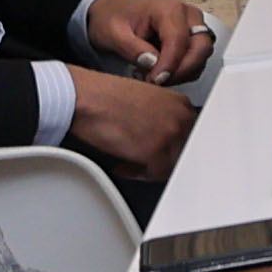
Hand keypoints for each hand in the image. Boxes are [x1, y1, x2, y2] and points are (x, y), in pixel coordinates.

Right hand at [61, 69, 190, 183]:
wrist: (84, 97)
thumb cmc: (103, 97)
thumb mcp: (145, 100)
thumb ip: (160, 117)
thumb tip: (158, 135)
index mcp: (180, 103)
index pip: (187, 134)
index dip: (169, 146)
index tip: (155, 151)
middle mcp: (181, 117)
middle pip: (182, 150)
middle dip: (161, 158)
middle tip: (142, 161)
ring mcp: (171, 133)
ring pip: (171, 163)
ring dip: (150, 167)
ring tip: (130, 164)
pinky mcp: (155, 150)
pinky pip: (155, 173)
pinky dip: (138, 174)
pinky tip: (123, 166)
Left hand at [76, 0, 211, 84]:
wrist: (113, 12)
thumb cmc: (112, 19)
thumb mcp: (113, 33)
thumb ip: (132, 48)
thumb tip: (152, 64)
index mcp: (168, 9)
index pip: (179, 40)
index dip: (170, 64)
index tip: (155, 80)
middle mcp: (188, 15)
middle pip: (201, 47)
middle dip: (181, 70)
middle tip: (156, 82)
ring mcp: (194, 26)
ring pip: (202, 56)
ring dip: (182, 72)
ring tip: (152, 75)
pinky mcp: (194, 37)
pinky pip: (197, 59)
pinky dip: (182, 71)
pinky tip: (159, 71)